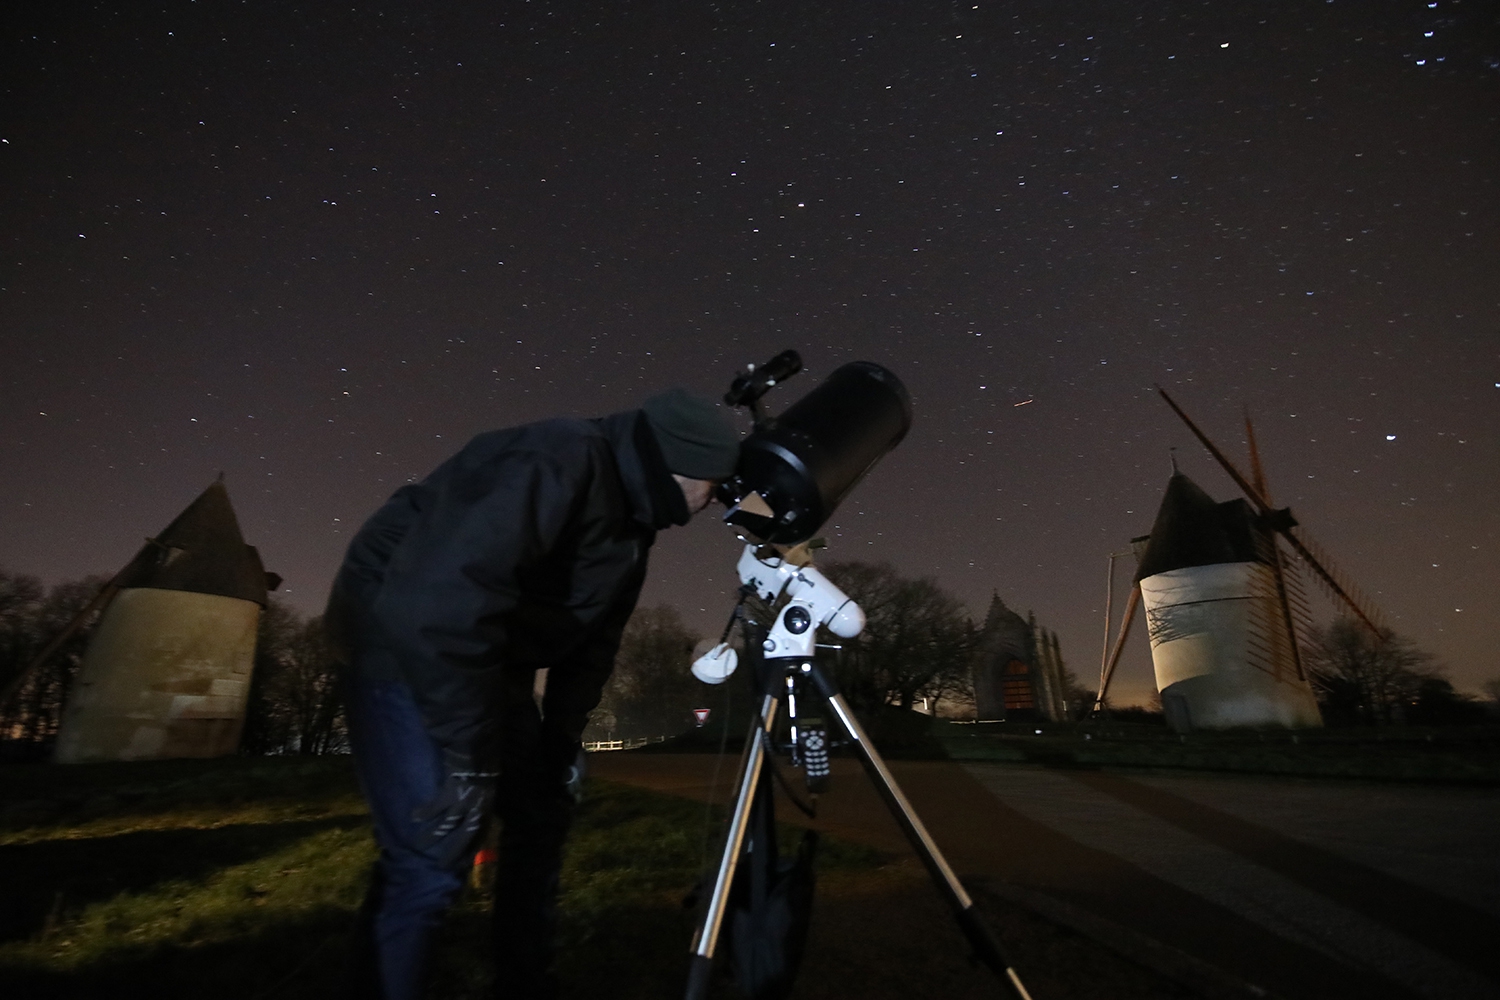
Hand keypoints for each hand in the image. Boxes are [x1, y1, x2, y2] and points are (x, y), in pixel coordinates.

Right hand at [411, 750, 497, 865]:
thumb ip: (483, 795)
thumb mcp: (489, 782)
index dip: (473, 847)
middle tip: (442, 866)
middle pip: (465, 837)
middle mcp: (477, 808)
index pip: (482, 833)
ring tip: (417, 846)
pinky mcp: (448, 794)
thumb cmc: (485, 761)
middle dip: (454, 853)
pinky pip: (434, 808)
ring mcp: (463, 802)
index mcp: (488, 806)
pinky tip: (413, 816)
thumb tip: (477, 804)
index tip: (466, 861)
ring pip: (445, 826)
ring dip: (430, 837)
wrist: (478, 747)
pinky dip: (424, 812)